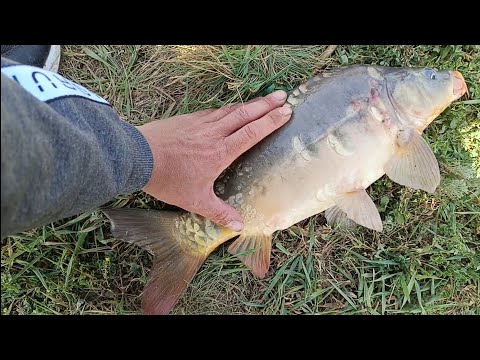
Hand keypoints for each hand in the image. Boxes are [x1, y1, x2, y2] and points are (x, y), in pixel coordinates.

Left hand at [137, 90, 291, 230]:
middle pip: (245, 115)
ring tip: (264, 99)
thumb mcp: (195, 200)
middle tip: (283, 96)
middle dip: (266, 105)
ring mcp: (200, 123)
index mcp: (220, 151)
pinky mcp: (188, 119)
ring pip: (230, 110)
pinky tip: (230, 109)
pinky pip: (214, 111)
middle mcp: (214, 133)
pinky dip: (228, 108)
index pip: (251, 133)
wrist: (138, 157)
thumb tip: (239, 227)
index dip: (270, 122)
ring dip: (250, 104)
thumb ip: (218, 212)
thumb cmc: (168, 179)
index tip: (286, 112)